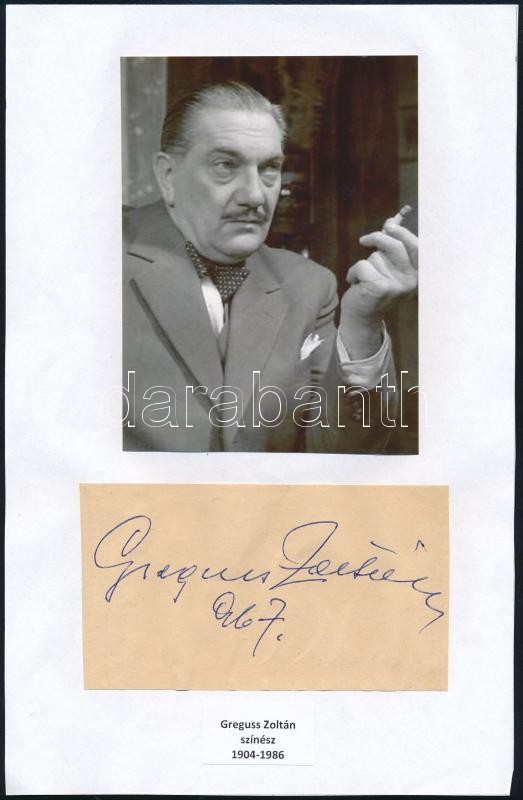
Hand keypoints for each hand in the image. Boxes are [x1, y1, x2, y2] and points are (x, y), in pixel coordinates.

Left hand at [338, 216, 417, 358]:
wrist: (363, 318)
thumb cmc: (375, 289)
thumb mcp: (389, 268)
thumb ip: (392, 246)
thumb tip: (392, 220)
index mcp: (417, 275)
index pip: (416, 246)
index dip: (402, 232)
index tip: (389, 225)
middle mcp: (411, 281)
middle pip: (394, 245)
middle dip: (377, 238)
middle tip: (364, 240)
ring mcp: (396, 285)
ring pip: (375, 257)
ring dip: (364, 264)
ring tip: (365, 279)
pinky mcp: (380, 287)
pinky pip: (362, 266)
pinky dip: (353, 272)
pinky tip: (356, 284)